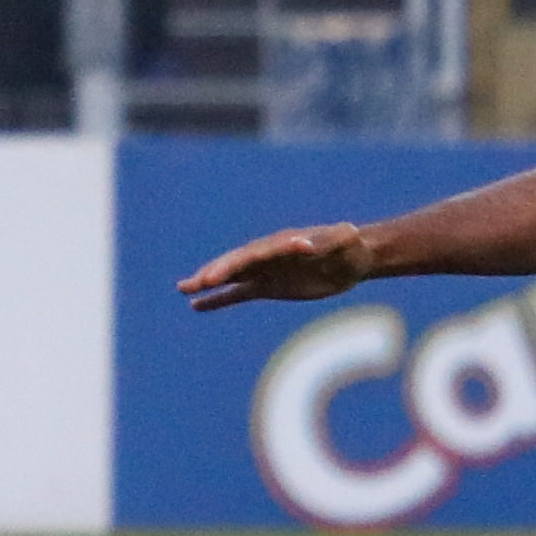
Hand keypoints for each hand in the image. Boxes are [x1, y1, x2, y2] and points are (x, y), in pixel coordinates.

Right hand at [179, 223, 375, 310]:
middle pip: (239, 263)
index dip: (244, 261)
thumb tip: (351, 231)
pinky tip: (196, 305)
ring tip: (183, 288)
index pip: (260, 252)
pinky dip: (218, 300)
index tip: (228, 272)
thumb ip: (343, 238)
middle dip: (219, 271)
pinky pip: (238, 294)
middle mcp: (269, 255)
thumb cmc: (352, 247)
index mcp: (284, 244)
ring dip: (208, 282)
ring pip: (232, 277)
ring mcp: (265, 271)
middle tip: (198, 282)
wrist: (351, 258)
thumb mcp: (349, 242)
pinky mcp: (267, 287)